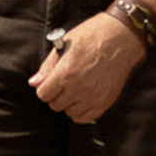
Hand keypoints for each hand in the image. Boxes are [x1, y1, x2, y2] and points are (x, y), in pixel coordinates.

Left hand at [29, 13, 143, 125]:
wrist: (121, 38)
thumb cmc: (91, 36)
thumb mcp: (64, 45)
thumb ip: (47, 67)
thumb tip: (34, 83)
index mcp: (65, 73)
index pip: (43, 94)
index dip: (45, 87)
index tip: (51, 82)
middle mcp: (78, 88)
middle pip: (55, 105)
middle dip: (56, 95)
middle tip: (64, 83)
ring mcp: (92, 97)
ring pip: (69, 112)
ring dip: (69, 103)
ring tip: (76, 88)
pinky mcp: (104, 102)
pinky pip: (84, 118)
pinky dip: (80, 111)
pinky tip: (83, 98)